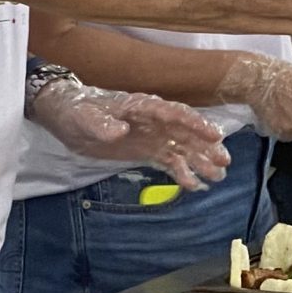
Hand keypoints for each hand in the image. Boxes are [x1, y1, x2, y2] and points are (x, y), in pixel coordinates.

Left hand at [30, 79, 230, 189]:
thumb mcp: (84, 118)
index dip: (195, 124)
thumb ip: (102, 125)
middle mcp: (154, 121)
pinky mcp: (147, 150)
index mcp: (143, 107)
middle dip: (206, 146)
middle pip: (186, 132)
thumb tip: (120, 131)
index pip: (174, 113)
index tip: (214, 135)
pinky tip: (194, 185)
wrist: (67, 119)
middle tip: (224, 161)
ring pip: (183, 148)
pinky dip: (182, 172)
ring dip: (200, 161)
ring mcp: (152, 136)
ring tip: (218, 176)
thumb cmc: (77, 111)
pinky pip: (169, 161)